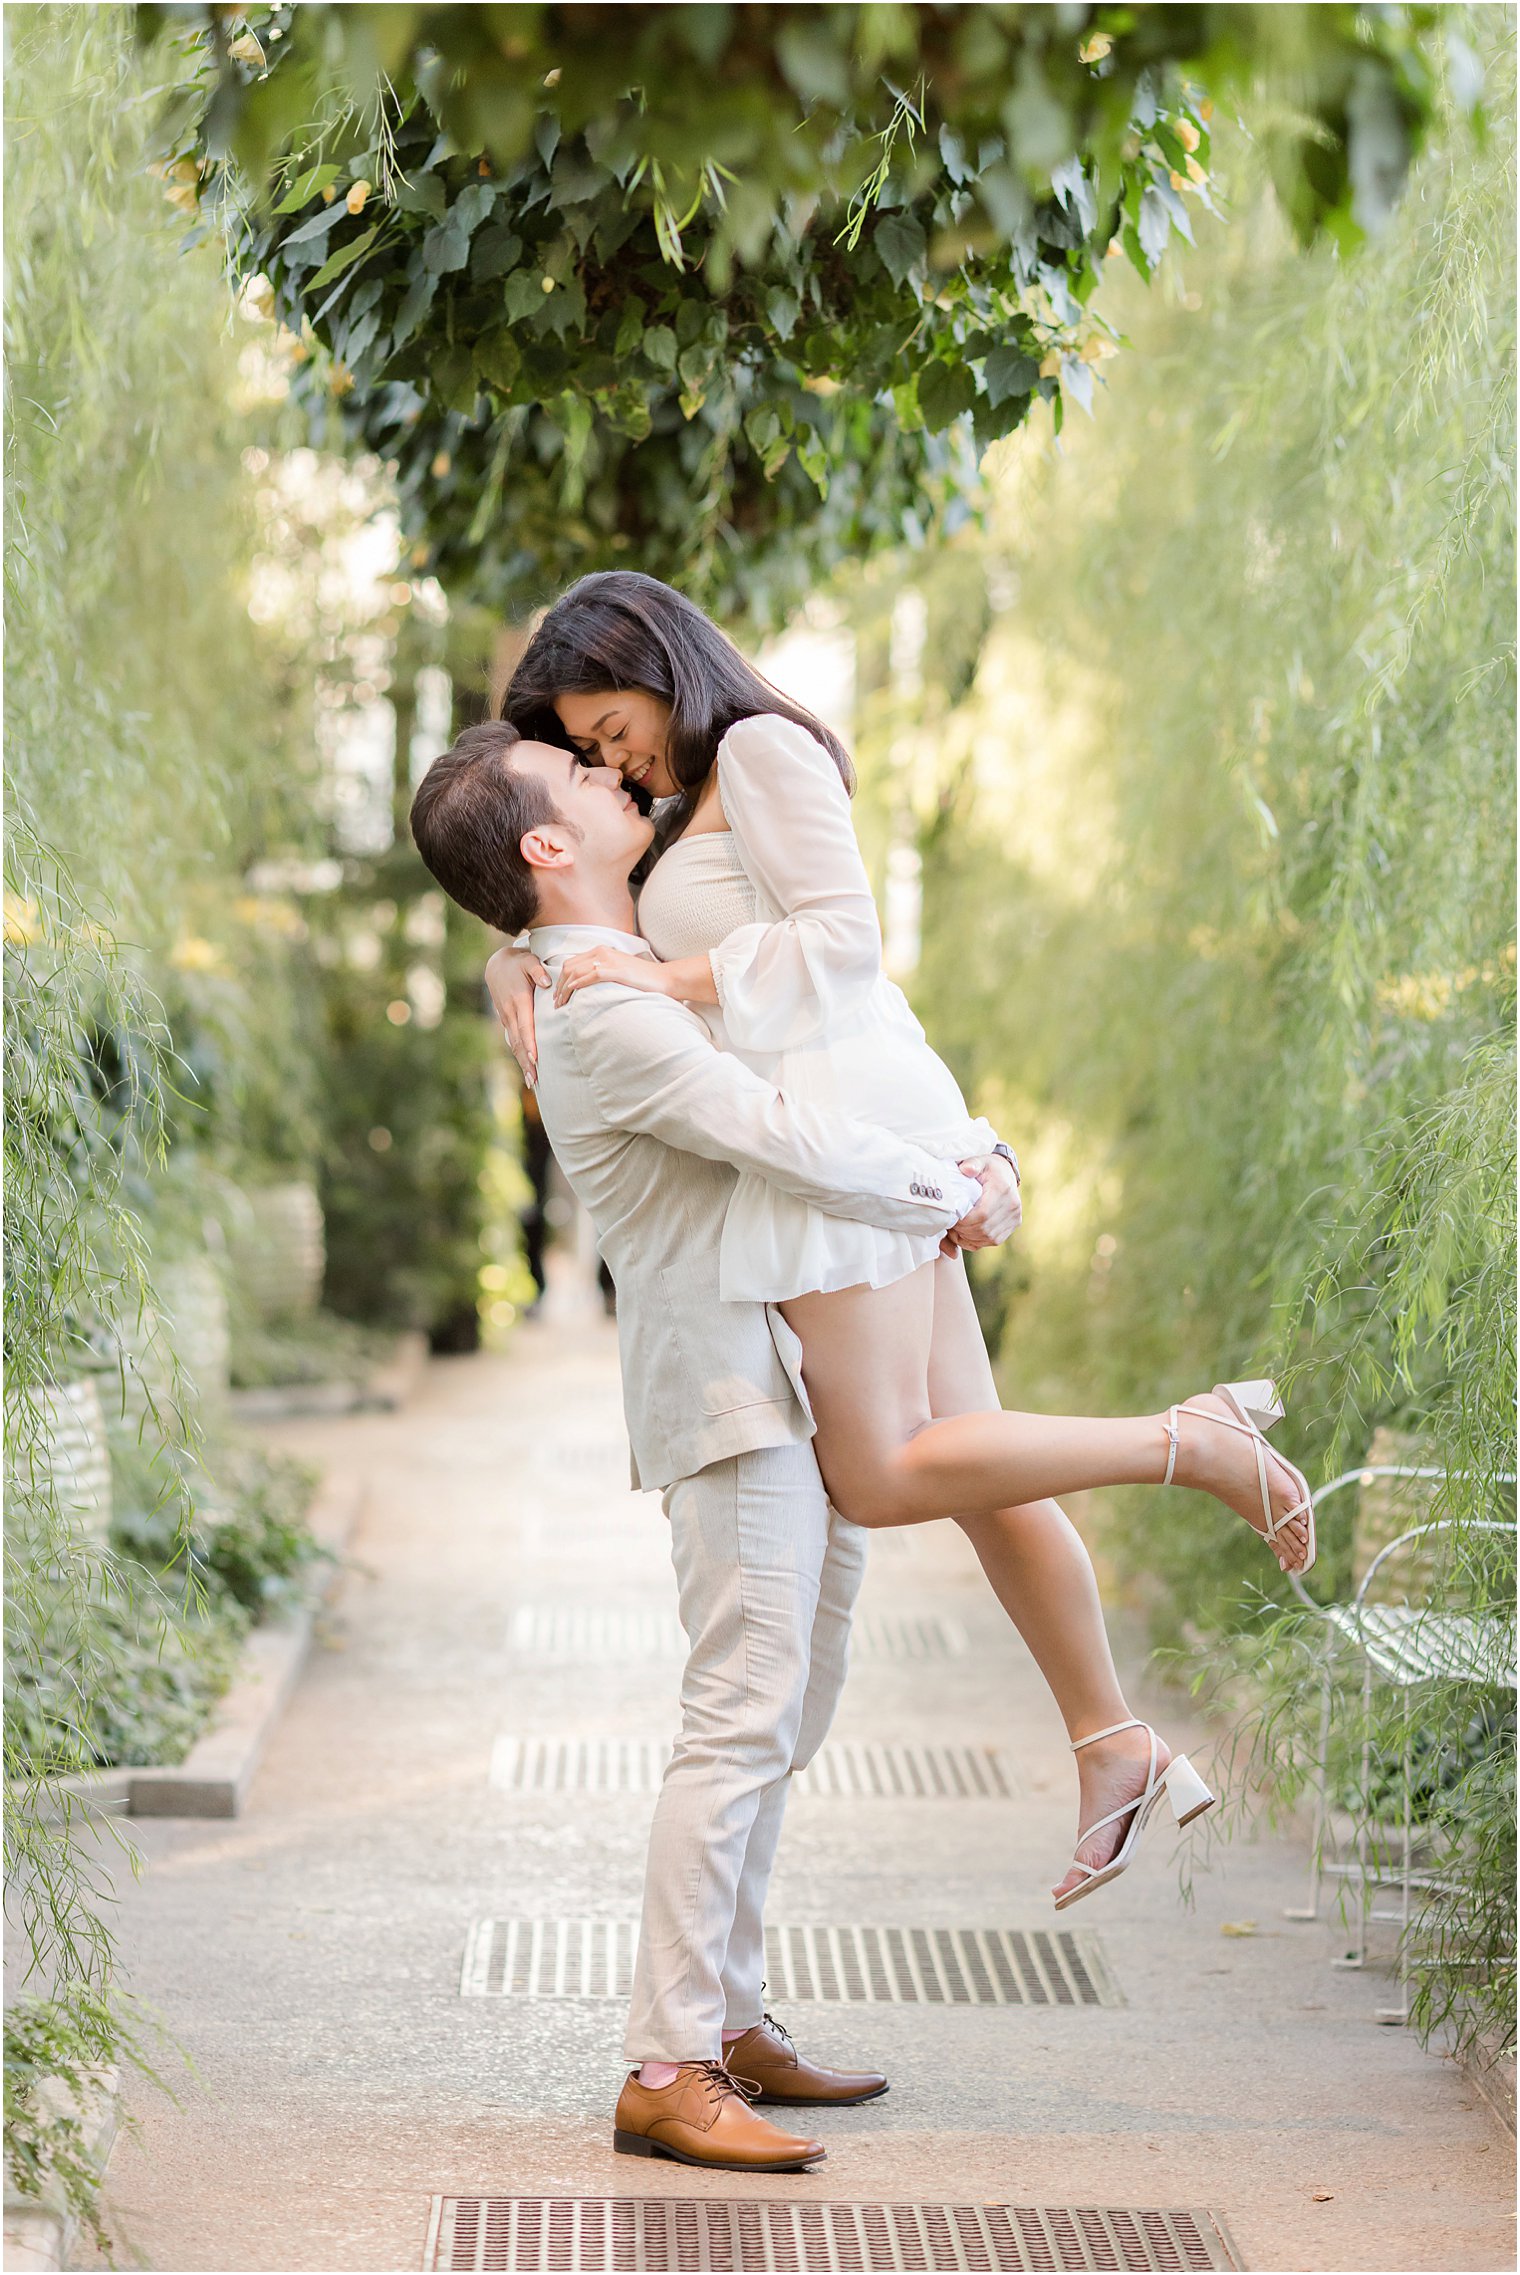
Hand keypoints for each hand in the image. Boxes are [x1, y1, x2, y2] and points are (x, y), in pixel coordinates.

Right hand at [485, 943, 548, 1084]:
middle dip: (526, 1061)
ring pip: (515, 1044)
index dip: (530, 1042)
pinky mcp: (507, 1021)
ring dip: (522, 1062)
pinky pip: (514, 1041)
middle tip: (535, 1080)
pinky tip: (527, 1069)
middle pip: (519, 1041)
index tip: (535, 1058)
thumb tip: (547, 983)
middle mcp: (510, 1013)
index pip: (525, 1025)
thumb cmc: (519, 963)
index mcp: (518, 1001)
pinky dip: (520, 1055)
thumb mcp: (529, 961)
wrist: (497, 965)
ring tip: (532, 1081)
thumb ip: (538, 971)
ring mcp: (507, 1018)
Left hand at [553, 945, 669, 1007]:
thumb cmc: (642, 979)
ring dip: (565, 989)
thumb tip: (586, 986)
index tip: (558, 995)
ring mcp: (609, 960)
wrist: (664, 978)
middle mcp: (601, 952)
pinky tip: (572, 992)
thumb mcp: (618, 971)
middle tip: (555, 1002)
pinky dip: (578, 984)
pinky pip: (591, 975)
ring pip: (576, 972)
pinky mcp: (616, 970)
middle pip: (569, 967)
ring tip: (560, 1003)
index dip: (561, 979)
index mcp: (600, 951)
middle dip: (559, 985)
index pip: (572, 963)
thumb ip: (602, 973)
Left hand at [943, 1152, 1022, 1253]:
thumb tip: (966, 1169)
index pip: (982, 1215)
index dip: (964, 1221)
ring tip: (957, 1229)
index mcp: (1003, 1190)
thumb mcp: (980, 1161)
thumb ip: (972, 1164)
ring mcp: (1015, 1217)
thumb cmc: (988, 1168)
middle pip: (984, 1229)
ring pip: (988, 1238)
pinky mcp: (1014, 1224)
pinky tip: (967, 1233)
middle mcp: (1012, 1206)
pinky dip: (978, 1241)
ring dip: (969, 1237)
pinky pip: (993, 1241)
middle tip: (951, 1225)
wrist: (1006, 1172)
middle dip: (963, 1231)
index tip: (951, 1217)